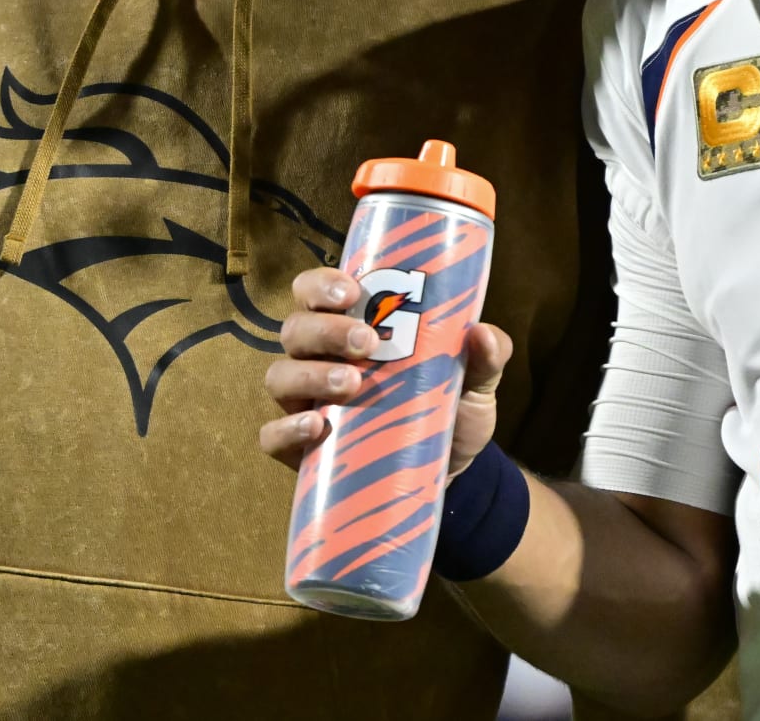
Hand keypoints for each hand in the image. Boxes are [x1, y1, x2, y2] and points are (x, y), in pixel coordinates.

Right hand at [260, 267, 513, 478]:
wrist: (452, 474)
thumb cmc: (451, 409)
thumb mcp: (475, 382)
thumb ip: (486, 357)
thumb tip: (484, 333)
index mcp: (350, 327)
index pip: (315, 291)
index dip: (322, 284)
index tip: (352, 290)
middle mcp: (319, 358)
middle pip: (296, 329)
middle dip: (327, 330)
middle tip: (367, 342)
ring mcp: (306, 403)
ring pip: (280, 375)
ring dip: (311, 375)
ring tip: (352, 384)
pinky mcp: (301, 449)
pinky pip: (272, 435)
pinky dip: (287, 428)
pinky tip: (317, 426)